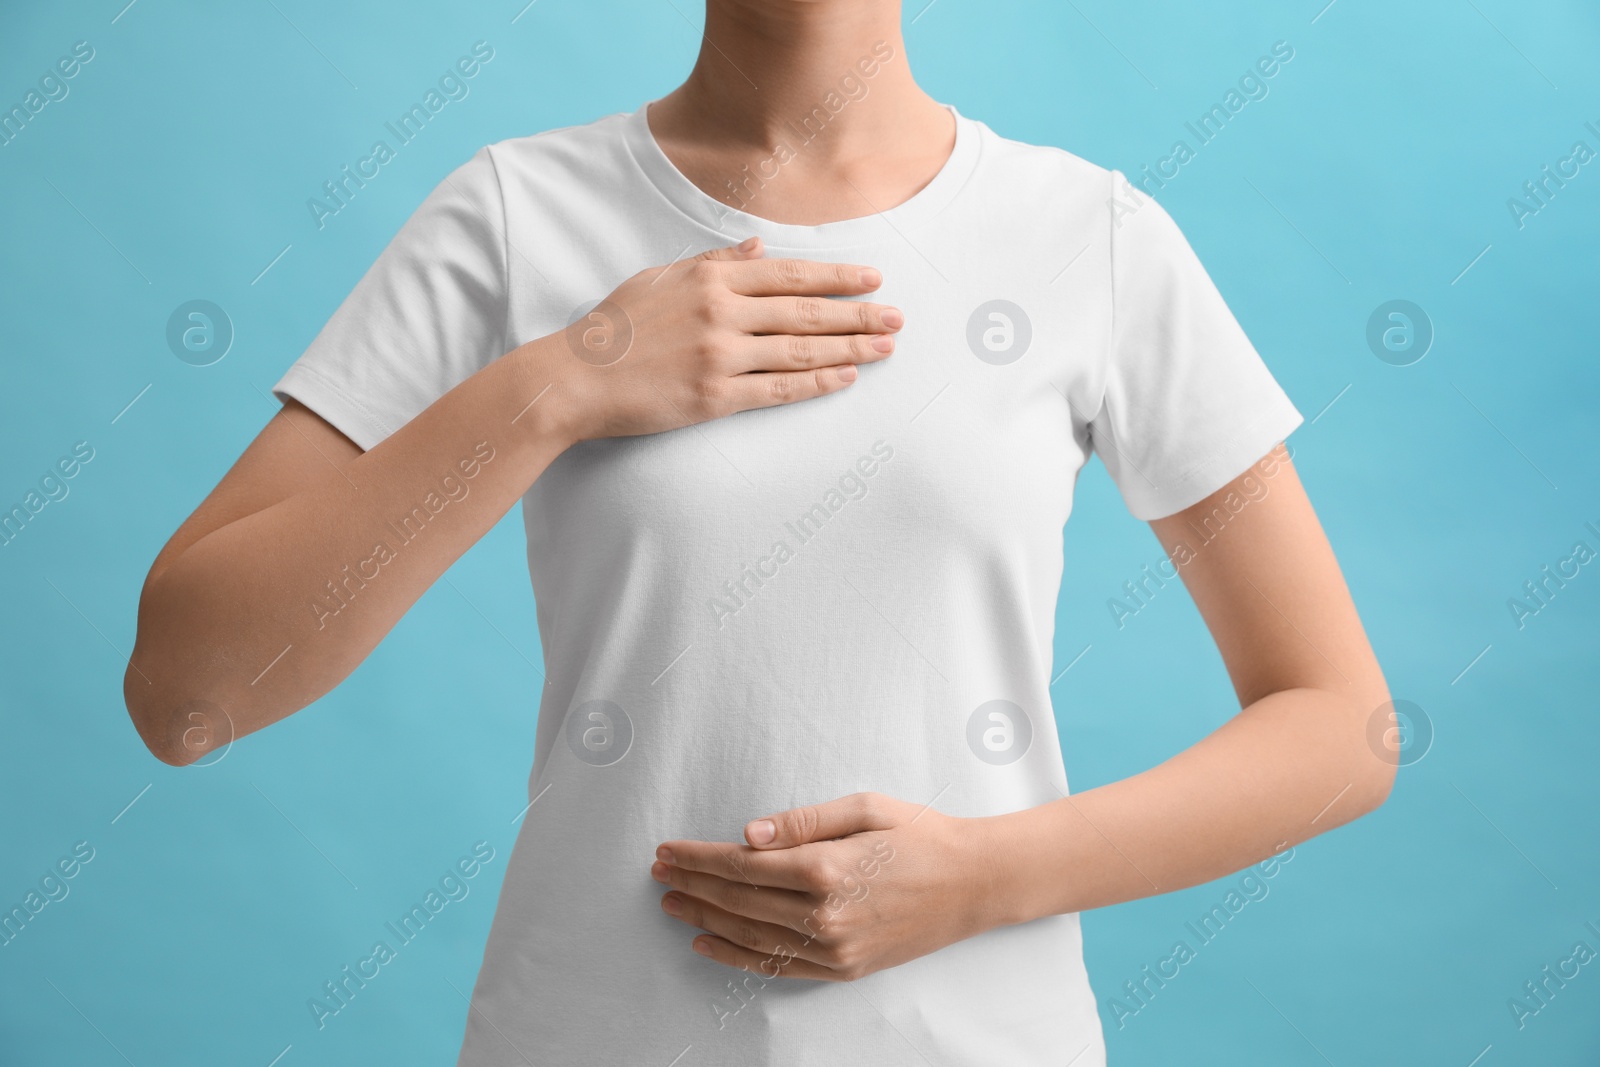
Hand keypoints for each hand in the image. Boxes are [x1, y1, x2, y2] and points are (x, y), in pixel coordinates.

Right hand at [546, 236, 901, 442]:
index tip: (872, 280)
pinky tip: (846, 378)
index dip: (836, 277)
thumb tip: (758, 248)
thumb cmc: (613, 328)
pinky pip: (779, 389)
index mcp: (710, 277)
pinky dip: (817, 383)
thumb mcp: (659, 278)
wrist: (575, 377)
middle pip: (806, 310)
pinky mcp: (715, 396)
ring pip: (800, 349)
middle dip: (858, 314)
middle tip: (897, 317)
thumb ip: (713, 261)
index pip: (789, 274)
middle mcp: (721, 311)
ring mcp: (720, 355)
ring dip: (849, 348)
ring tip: (885, 348)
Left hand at [652, 792, 1004, 980]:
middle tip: (658, 873)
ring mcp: (834, 948)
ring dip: (705, 919)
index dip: (698, 858)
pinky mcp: (843, 968)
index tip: (668, 850)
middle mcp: (825, 915)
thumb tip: (749, 833)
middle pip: (739, 902)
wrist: (974, 883)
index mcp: (826, 869)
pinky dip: (737, 956)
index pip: (742, 866)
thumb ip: (803, 821)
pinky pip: (777, 965)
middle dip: (693, 884)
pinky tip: (708, 942)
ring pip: (750, 936)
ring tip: (672, 904)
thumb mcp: (864, 808)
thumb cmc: (922, 835)